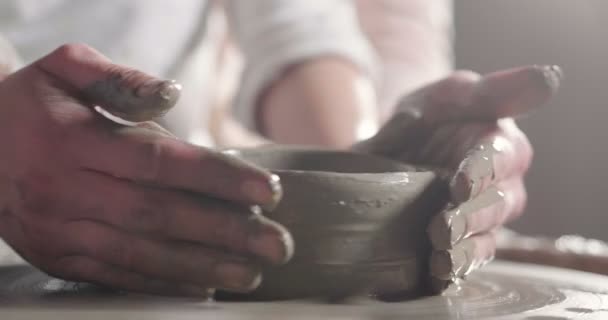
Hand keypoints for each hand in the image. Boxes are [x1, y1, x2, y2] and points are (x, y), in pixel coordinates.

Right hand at [0, 44, 292, 295]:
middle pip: (159, 216)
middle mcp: (65, 191)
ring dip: (203, 267)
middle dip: (225, 232)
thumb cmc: (32, 103)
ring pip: (141, 255)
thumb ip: (119, 79)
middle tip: (277, 244)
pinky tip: (202, 288)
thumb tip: (172, 94)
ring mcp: (59, 231)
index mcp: (73, 141)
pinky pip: (116, 277)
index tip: (269, 190)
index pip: (160, 162)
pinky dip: (162, 285)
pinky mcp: (57, 257)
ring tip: (251, 272)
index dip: (218, 177)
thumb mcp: (65, 68)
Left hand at [353, 65, 561, 290]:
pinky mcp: (466, 239)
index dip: (482, 169)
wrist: (400, 146)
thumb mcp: (453, 94)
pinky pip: (469, 258)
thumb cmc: (434, 116)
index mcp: (503, 145)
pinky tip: (436, 272)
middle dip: (471, 216)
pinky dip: (454, 267)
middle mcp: (501, 184)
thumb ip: (495, 91)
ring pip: (487, 237)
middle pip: (497, 205)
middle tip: (442, 224)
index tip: (460, 180)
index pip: (501, 158)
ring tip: (438, 254)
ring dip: (464, 247)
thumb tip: (550, 78)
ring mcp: (484, 216)